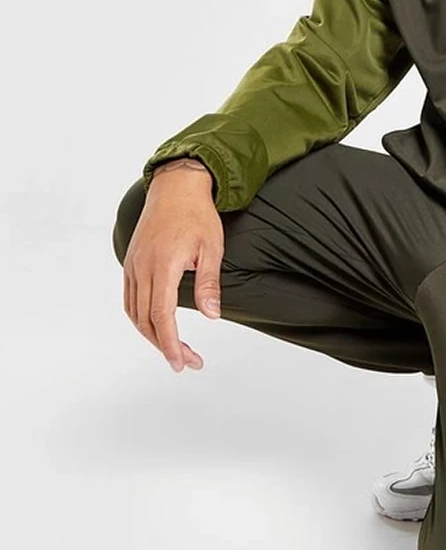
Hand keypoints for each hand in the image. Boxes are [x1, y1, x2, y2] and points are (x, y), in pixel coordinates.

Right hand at [122, 160, 223, 371]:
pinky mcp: (131, 261)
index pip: (161, 317)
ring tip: (172, 349)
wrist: (176, 187)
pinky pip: (130, 298)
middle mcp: (142, 268)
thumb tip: (212, 315)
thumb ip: (209, 283)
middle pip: (145, 320)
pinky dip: (140, 317)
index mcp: (163, 266)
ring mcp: (133, 265)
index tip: (183, 362)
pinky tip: (154, 325)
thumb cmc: (197, 215)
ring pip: (134, 312)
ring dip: (150, 334)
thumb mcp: (212, 248)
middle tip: (186, 361)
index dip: (171, 343)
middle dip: (165, 345)